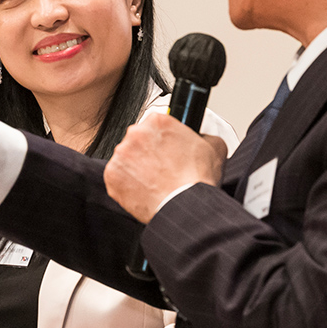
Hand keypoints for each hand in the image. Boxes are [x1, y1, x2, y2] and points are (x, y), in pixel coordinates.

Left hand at [104, 113, 227, 222]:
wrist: (184, 205)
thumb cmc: (197, 180)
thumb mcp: (214, 147)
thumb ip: (203, 135)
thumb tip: (200, 137)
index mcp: (158, 121)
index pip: (155, 124)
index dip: (162, 138)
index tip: (166, 148)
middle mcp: (136, 134)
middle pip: (138, 139)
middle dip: (148, 152)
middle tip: (162, 168)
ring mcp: (121, 155)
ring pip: (126, 159)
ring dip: (137, 168)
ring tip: (154, 181)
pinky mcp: (112, 175)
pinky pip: (117, 177)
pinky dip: (127, 184)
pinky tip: (144, 189)